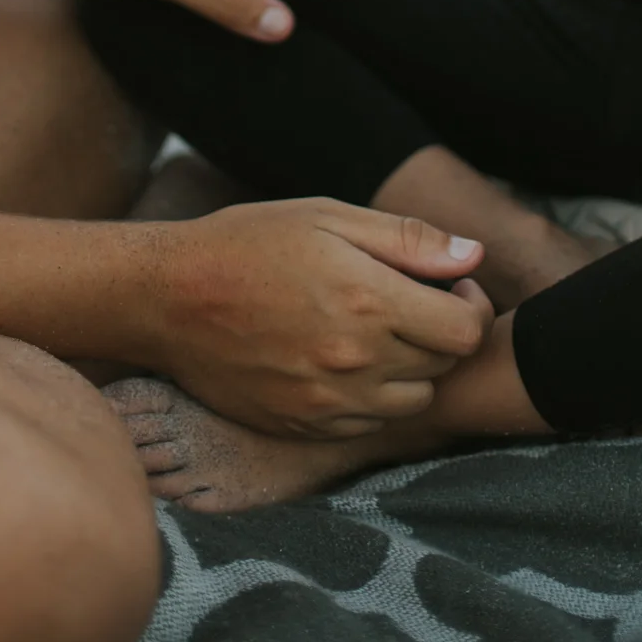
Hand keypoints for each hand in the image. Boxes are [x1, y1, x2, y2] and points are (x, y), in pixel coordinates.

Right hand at [144, 198, 491, 437]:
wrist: (168, 298)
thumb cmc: (249, 242)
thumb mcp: (328, 216)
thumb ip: (408, 240)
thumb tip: (472, 257)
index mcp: (369, 301)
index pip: (465, 331)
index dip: (468, 304)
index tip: (447, 286)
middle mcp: (356, 361)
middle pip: (442, 366)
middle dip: (438, 332)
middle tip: (408, 302)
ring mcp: (328, 402)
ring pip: (410, 401)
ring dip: (408, 370)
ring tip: (374, 331)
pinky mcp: (303, 426)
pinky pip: (367, 424)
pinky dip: (369, 397)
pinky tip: (341, 359)